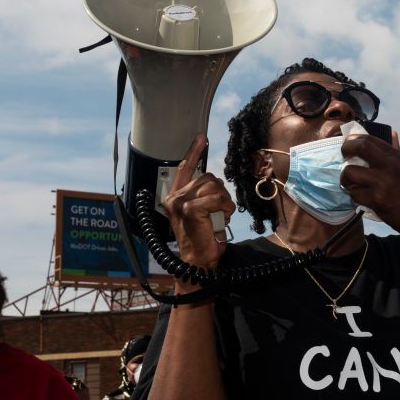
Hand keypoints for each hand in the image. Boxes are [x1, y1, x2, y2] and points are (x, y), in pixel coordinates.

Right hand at [163, 134, 236, 274]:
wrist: (197, 263)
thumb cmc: (202, 240)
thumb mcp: (200, 214)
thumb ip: (202, 197)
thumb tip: (214, 183)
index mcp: (174, 198)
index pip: (183, 168)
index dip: (193, 152)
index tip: (201, 137)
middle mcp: (174, 198)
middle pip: (207, 177)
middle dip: (220, 192)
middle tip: (219, 210)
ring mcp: (180, 203)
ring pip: (213, 186)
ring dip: (224, 201)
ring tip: (219, 215)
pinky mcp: (190, 209)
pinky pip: (216, 198)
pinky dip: (225, 207)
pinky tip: (223, 216)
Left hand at [339, 132, 399, 232]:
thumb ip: (395, 150)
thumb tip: (392, 133)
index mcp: (396, 157)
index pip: (369, 139)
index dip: (354, 139)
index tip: (348, 144)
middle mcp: (390, 166)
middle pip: (360, 147)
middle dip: (346, 149)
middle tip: (343, 155)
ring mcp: (382, 183)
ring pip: (350, 172)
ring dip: (346, 178)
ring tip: (352, 182)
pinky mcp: (376, 200)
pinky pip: (354, 194)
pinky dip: (355, 196)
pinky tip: (363, 197)